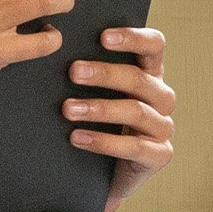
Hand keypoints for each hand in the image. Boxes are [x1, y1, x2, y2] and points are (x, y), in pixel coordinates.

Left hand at [65, 26, 175, 211]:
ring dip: (100, 108)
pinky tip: (77, 137)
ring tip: (67, 109)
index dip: (133, 38)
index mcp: (150, 73)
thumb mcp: (92, 93)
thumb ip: (83, 68)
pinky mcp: (160, 155)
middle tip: (73, 72)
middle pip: (140, 79)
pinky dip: (103, 141)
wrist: (99, 175)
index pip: (154, 45)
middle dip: (105, 74)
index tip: (102, 37)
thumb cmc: (94, 123)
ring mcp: (163, 127)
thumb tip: (49, 39)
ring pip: (136, 111)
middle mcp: (161, 97)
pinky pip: (135, 147)